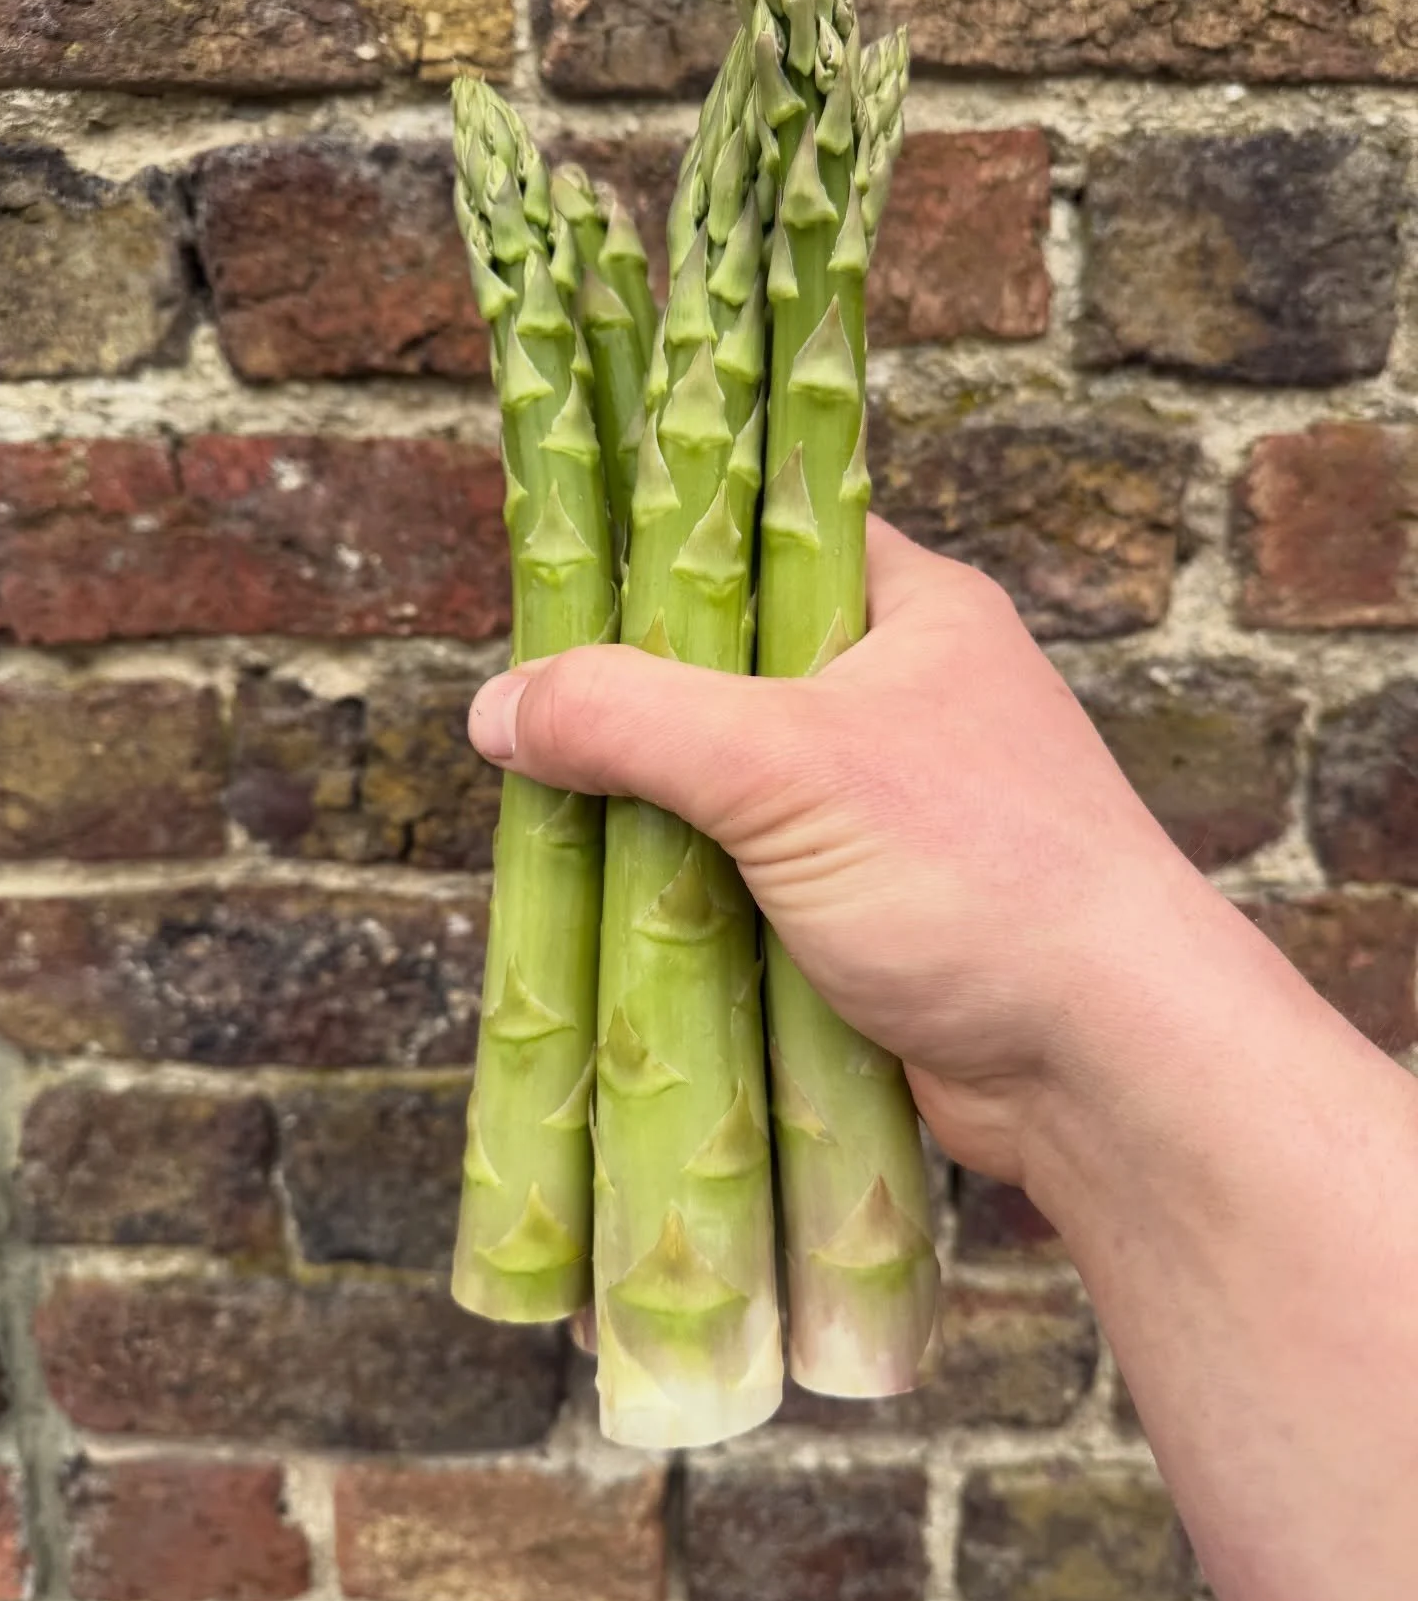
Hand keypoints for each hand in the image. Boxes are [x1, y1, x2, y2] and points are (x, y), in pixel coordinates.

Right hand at [468, 517, 1229, 1185]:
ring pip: (729, 788)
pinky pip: (746, 880)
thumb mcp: (788, 765)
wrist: (1105, 1065)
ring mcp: (887, 811)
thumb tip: (495, 707)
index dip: (664, 551)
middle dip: (637, 709)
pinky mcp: (867, 910)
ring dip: (654, 818)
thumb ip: (634, 718)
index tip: (560, 584)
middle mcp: (903, 698)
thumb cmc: (976, 876)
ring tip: (551, 825)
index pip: (769, 534)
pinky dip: (686, 897)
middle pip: (730, 672)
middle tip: (535, 730)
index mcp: (913, 613)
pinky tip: (609, 910)